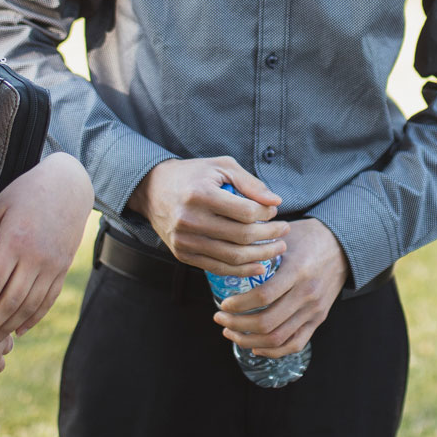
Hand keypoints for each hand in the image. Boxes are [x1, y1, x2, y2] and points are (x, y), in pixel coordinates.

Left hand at [0, 151, 92, 348]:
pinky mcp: (63, 268)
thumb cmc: (28, 191)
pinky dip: (33, 318)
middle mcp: (36, 258)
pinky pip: (48, 300)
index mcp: (15, 242)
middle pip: (9, 303)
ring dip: (8, 328)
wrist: (70, 184)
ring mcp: (52, 265)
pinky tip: (19, 330)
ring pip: (29, 306)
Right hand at [128, 156, 283, 273]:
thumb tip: (275, 202)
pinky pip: (217, 268)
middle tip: (284, 232)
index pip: (245, 212)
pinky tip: (258, 266)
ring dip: (261, 256)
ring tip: (277, 250)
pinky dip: (241, 270)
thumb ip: (249, 183)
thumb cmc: (192, 175)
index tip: (274, 212)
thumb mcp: (221, 166)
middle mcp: (190, 219)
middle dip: (270, 237)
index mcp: (201, 194)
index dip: (266, 214)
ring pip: (232, 257)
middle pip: (242, 236)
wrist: (152, 189)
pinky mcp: (182, 254)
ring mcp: (185, 240)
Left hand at [212, 218, 348, 357]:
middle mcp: (307, 293)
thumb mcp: (285, 236)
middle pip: (267, 322)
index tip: (223, 305)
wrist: (343, 246)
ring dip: (250, 341)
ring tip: (232, 333)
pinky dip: (272, 351)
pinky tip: (255, 347)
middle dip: (238, 325)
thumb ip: (261, 246)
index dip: (239, 305)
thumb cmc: (309, 237)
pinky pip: (295, 344)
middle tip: (220, 320)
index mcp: (297, 270)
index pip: (263, 296)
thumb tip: (229, 252)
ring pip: (278, 339)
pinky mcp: (319, 319)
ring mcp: (315, 310)